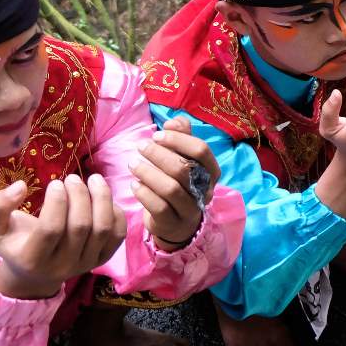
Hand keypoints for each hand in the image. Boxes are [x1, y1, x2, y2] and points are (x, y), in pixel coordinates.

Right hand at [0, 175, 126, 299]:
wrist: (33, 272)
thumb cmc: (13, 241)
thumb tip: (19, 186)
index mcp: (33, 259)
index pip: (51, 229)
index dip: (56, 202)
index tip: (55, 182)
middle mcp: (62, 266)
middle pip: (80, 226)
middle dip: (80, 195)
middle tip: (72, 178)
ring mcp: (85, 264)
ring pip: (103, 229)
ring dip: (102, 198)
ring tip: (94, 179)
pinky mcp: (102, 260)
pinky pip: (118, 235)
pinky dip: (116, 213)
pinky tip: (104, 198)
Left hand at [130, 115, 221, 248]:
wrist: (176, 222)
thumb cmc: (179, 183)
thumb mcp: (183, 158)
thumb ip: (182, 137)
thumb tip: (174, 122)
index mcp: (212, 172)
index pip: (201, 150)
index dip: (178, 140)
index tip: (157, 135)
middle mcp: (205, 191)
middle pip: (184, 168)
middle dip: (159, 154)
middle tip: (141, 147)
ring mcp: (190, 209)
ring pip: (171, 189)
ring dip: (148, 173)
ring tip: (133, 164)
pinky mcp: (173, 223)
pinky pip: (159, 207)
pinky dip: (144, 193)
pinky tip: (134, 184)